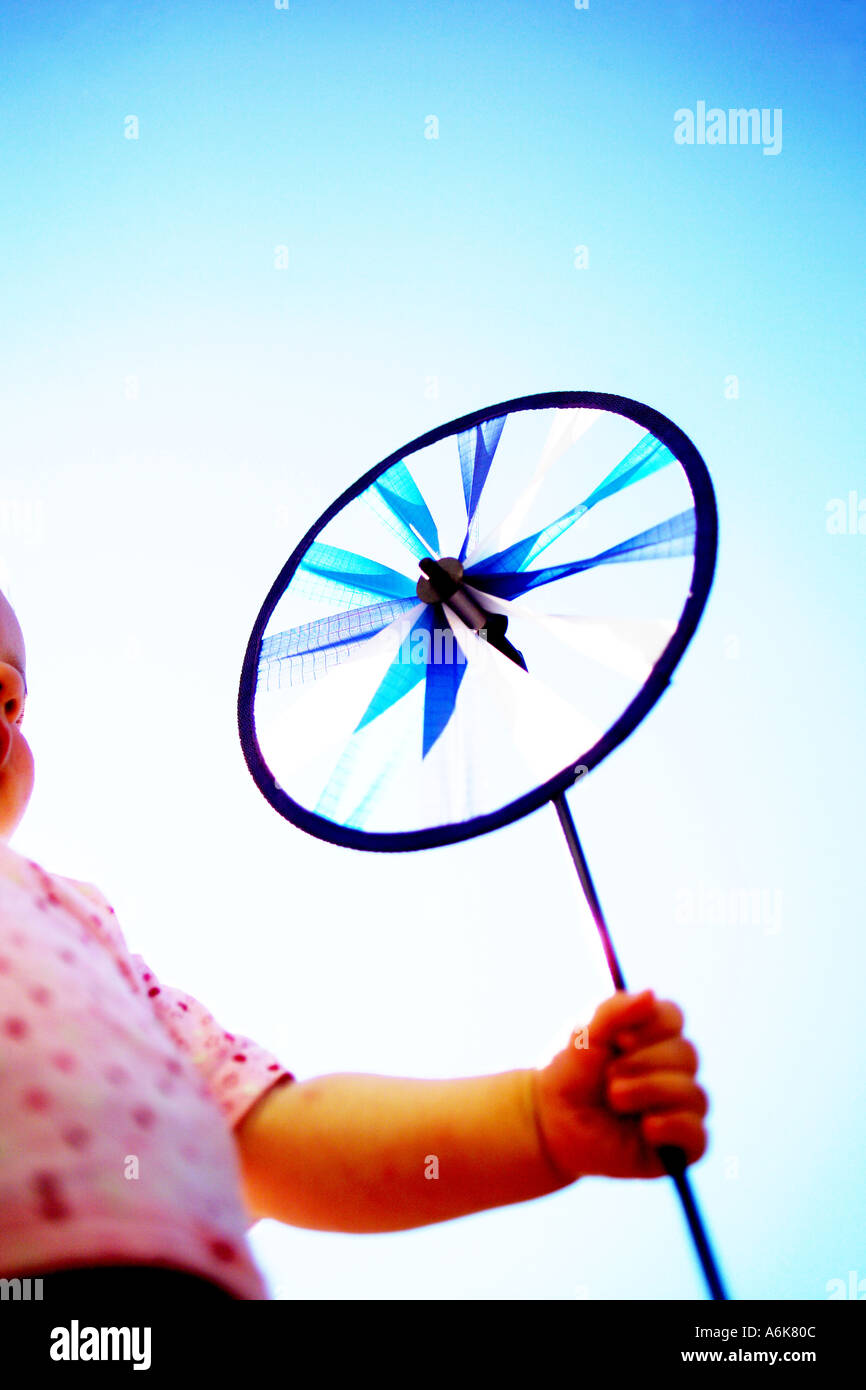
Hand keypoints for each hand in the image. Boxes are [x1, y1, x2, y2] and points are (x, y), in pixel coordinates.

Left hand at [532, 990, 708, 1180]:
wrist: (551, 1122)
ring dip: (650, 1092)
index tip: (618, 1039)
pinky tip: (646, 1128)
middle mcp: (672, 1069)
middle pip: (686, 1054)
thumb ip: (613, 1011)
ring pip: (693, 1093)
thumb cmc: (569, 1073)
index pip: (674, 1017)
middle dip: (643, 1064)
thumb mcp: (583, 1035)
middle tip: (609, 1076)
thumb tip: (651, 994)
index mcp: (652, 1035)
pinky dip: (674, 1126)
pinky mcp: (677, 1146)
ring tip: (616, 1099)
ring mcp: (677, 1107)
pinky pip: (698, 1136)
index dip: (650, 1027)